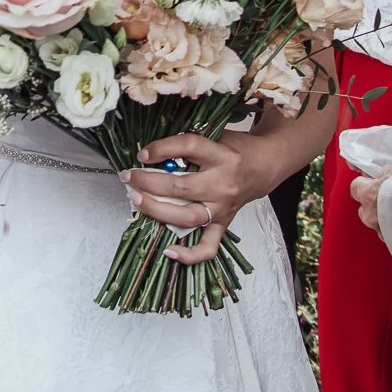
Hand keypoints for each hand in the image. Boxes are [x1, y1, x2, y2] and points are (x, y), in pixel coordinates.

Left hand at [119, 132, 271, 265]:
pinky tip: (169, 250)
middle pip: (181, 187)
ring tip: (136, 201)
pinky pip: (207, 247)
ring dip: (157, 210)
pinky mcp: (223, 224)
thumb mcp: (215, 136)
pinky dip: (189, 255)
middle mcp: (224, 184)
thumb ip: (187, 143)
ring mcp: (223, 208)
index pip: (189, 148)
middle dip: (149, 182)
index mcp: (223, 156)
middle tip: (129, 177)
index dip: (162, 149)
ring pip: (187, 216)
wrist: (263, 166)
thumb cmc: (235, 149)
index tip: (142, 154)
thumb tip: (151, 151)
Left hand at [351, 164, 391, 235]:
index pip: (356, 187)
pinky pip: (391, 237)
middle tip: (389, 199)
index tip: (375, 182)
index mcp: (367, 195)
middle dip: (373, 205)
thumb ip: (386, 173)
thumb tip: (383, 174)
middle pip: (364, 210)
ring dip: (386, 220)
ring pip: (378, 225)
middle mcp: (370, 215)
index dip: (365, 184)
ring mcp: (381, 232)